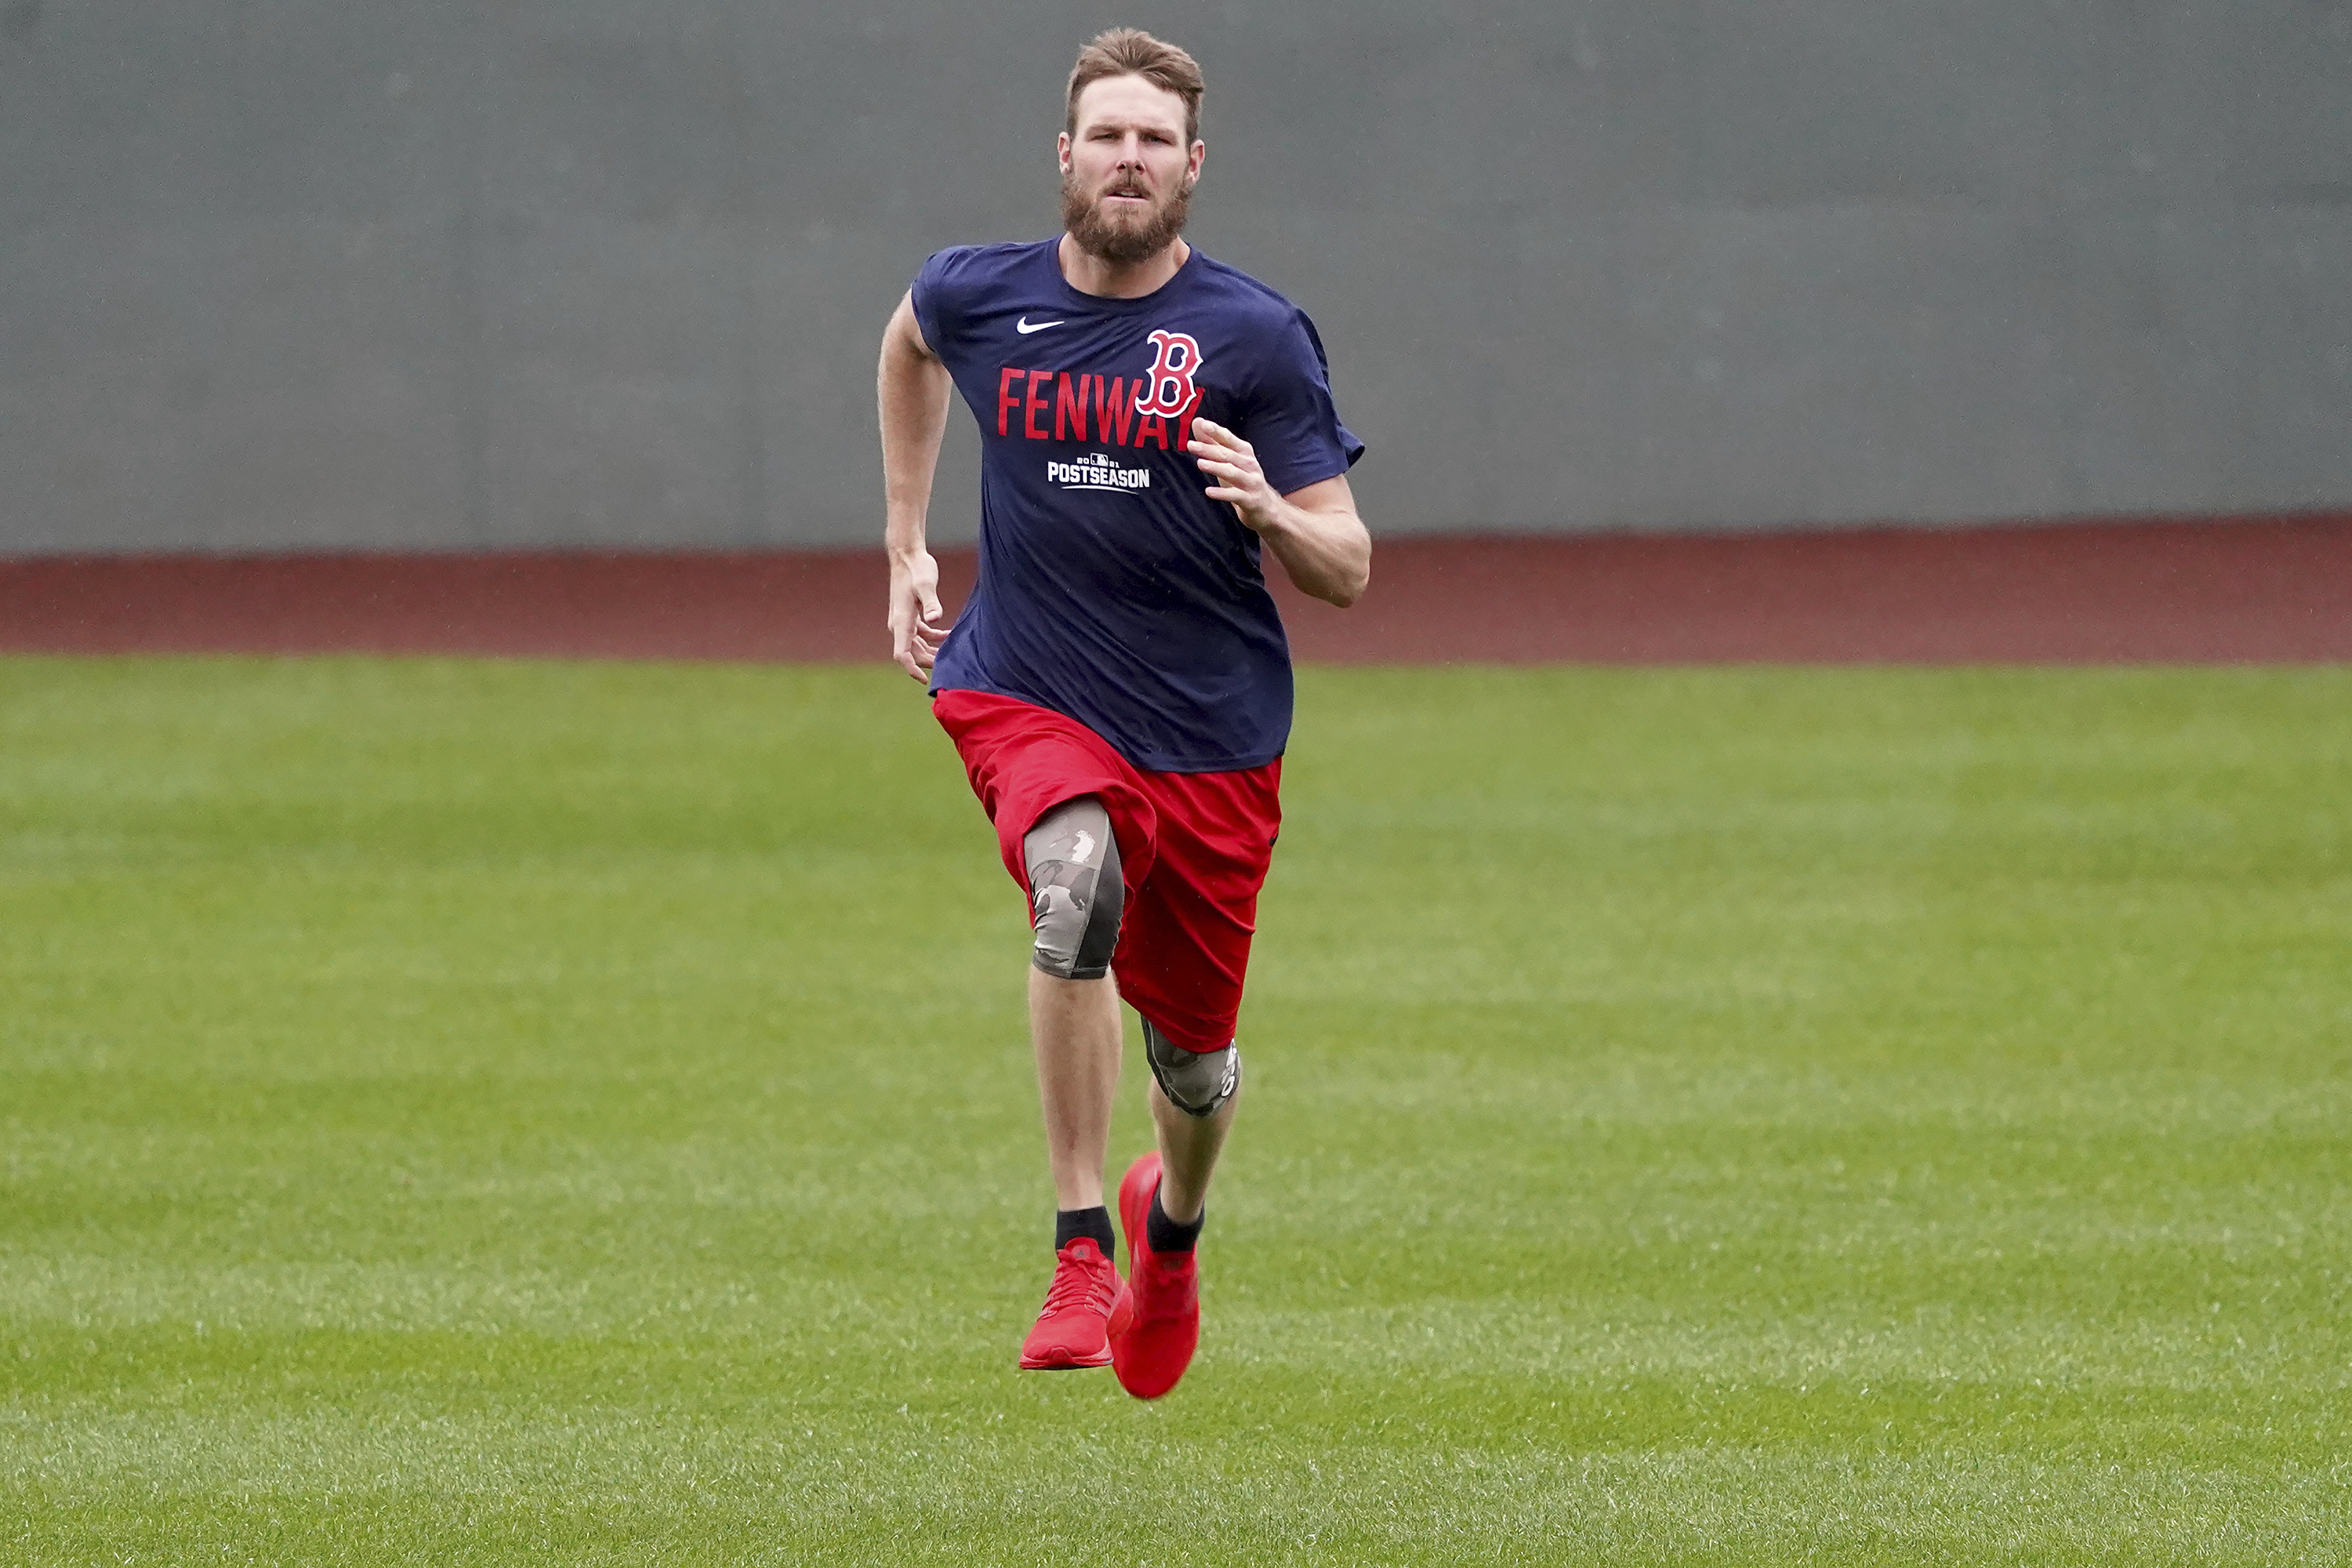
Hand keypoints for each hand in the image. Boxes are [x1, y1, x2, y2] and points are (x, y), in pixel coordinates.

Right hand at [887, 548, 947, 681]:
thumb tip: (935, 618)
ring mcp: (904, 621)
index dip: (911, 669)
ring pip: (916, 646)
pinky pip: (920, 635)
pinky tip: (948, 636)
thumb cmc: (916, 567)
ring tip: (952, 655)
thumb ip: (931, 601)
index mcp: (901, 621)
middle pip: (911, 654)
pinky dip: (933, 639)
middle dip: (929, 663)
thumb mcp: (926, 583)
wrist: (907, 555)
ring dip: (932, 652)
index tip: (924, 679)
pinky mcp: (910, 615)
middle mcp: (899, 624)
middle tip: (950, 667)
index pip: (901, 654)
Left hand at [1189, 417, 1281, 532]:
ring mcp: (1251, 482)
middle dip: (1209, 449)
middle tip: (1191, 445)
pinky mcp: (1250, 499)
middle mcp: (1249, 465)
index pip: (1229, 439)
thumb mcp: (1228, 461)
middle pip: (1228, 455)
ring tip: (1200, 463)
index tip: (1203, 424)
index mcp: (1244, 452)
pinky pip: (1235, 495)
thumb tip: (1197, 422)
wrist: (1266, 507)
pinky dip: (1222, 493)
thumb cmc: (1242, 480)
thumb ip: (1212, 442)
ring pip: (1232, 473)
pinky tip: (1209, 491)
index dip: (1217, 431)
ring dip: (1216, 467)